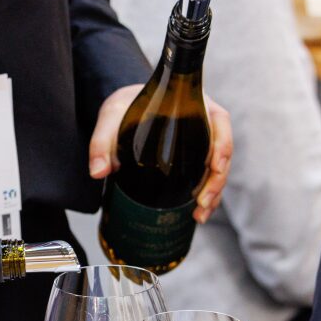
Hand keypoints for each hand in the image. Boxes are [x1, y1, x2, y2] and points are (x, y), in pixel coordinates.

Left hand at [87, 84, 233, 223]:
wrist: (126, 108)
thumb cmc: (125, 106)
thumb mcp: (112, 116)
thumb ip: (101, 142)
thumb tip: (98, 172)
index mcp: (194, 104)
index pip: (219, 121)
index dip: (223, 145)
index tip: (215, 166)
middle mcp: (203, 123)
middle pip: (222, 151)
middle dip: (217, 180)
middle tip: (202, 202)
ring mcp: (201, 143)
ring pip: (217, 169)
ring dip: (214, 194)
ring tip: (199, 216)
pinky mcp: (194, 160)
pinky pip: (206, 177)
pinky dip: (205, 196)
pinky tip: (196, 214)